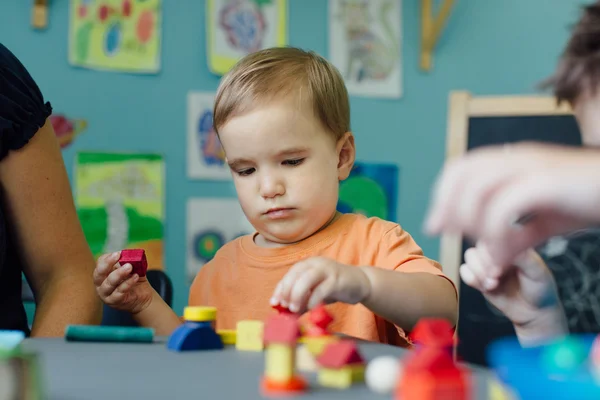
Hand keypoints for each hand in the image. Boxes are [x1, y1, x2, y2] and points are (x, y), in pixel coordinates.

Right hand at [93, 251, 153, 313]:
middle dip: (108, 263)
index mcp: (103, 273)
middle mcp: (100, 284)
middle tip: (118, 256)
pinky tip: (135, 277)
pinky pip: (119, 292)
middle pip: (99, 273)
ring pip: (109, 283)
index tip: (119, 253)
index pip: (100, 263)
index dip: (108, 258)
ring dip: (119, 273)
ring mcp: (105, 294)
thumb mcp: (131, 268)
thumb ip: (128, 261)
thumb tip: (129, 254)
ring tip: (130, 267)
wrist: (142, 297)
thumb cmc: (134, 280)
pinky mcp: (114, 301)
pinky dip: (128, 283)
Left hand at [270, 257, 370, 313]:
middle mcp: (316, 263)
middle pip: (295, 274)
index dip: (280, 289)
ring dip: (297, 294)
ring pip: (307, 279)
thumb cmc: (334, 288)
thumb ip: (301, 302)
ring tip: (295, 309)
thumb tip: (285, 315)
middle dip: (287, 291)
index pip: (289, 275)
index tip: (274, 303)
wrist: (360, 283)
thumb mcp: (314, 294)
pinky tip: (311, 309)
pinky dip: (314, 300)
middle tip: (285, 306)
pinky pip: (322, 289)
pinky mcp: (337, 279)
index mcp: (307, 264)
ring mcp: (327, 269)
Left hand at [425, 143, 599, 265]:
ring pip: (478, 186)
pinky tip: (501, 250)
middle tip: (441, 232)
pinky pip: (505, 205)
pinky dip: (496, 230)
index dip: (443, 195)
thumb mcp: (546, 221)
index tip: (438, 224)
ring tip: (476, 243)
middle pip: (461, 172)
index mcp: (511, 160)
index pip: (461, 168)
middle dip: (445, 204)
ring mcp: (531, 166)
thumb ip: (518, 236)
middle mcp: (515, 157)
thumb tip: (493, 257)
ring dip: (469, 217)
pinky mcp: (547, 181)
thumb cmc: (589, 201)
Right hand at [461, 243, 566, 342]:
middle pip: (479, 246)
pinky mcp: (479, 276)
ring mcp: (487, 263)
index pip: (494, 236)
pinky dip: (471, 278)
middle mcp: (498, 251)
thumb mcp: (537, 271)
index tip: (501, 267)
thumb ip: (523, 258)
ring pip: (470, 257)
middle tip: (497, 277)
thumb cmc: (540, 288)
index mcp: (513, 243)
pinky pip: (464, 271)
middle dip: (485, 264)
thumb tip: (504, 248)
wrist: (534, 312)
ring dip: (478, 272)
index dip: (493, 251)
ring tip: (492, 285)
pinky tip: (485, 287)